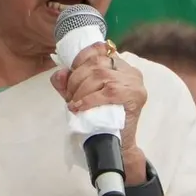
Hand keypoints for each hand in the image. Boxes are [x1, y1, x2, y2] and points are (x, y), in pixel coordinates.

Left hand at [51, 42, 149, 182]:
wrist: (117, 145)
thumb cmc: (100, 119)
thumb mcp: (80, 96)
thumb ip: (68, 83)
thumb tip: (60, 73)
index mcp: (120, 66)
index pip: (98, 50)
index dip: (79, 59)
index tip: (69, 76)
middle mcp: (130, 70)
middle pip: (96, 64)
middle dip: (76, 79)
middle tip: (69, 97)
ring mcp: (134, 82)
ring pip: (100, 75)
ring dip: (81, 90)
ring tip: (74, 103)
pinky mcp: (135, 95)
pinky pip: (107, 91)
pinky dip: (89, 99)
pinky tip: (79, 107)